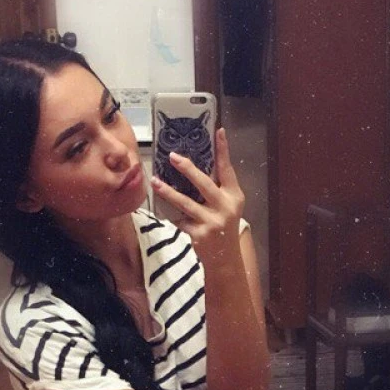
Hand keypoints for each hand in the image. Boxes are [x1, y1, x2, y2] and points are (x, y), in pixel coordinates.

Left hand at [150, 128, 245, 269]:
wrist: (225, 258)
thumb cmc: (224, 225)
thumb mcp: (228, 205)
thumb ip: (217, 187)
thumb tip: (192, 164)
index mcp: (234, 197)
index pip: (228, 170)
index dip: (223, 150)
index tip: (219, 131)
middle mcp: (225, 208)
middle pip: (204, 184)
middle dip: (188, 169)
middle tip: (173, 156)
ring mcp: (212, 223)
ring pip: (186, 203)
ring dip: (168, 192)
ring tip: (155, 182)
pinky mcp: (198, 235)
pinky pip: (179, 220)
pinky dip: (169, 214)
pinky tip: (158, 208)